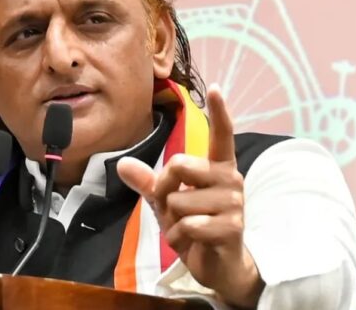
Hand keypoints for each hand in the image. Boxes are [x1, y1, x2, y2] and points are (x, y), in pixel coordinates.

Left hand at [117, 84, 263, 307]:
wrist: (218, 266)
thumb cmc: (196, 228)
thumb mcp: (167, 202)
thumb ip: (149, 182)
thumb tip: (121, 163)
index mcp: (218, 168)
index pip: (222, 134)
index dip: (219, 112)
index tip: (216, 88)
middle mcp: (230, 179)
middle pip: (179, 164)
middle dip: (164, 188)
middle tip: (173, 207)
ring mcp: (234, 203)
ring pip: (178, 200)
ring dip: (172, 220)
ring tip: (188, 228)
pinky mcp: (231, 227)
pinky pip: (186, 225)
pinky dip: (178, 237)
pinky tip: (192, 241)